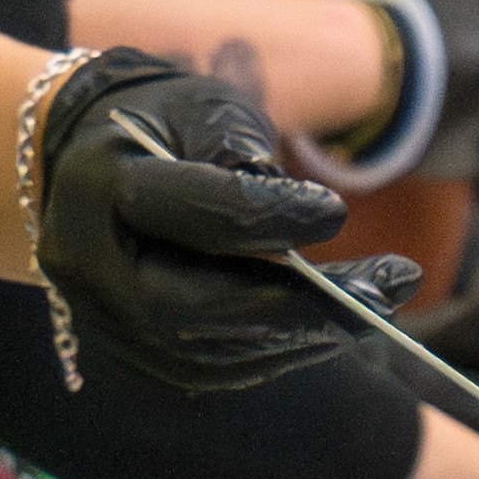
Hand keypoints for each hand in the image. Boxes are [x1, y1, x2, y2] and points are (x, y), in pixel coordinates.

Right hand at [29, 56, 391, 397]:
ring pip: (206, 352)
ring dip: (303, 335)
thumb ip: (246, 160)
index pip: (195, 214)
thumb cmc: (164, 125)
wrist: (92, 166)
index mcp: (100, 187)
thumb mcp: (206, 110)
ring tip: (377, 304)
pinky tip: (330, 324)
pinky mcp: (129, 352)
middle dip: (302, 304)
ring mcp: (103, 320)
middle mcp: (89, 267)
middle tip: (389, 289)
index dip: (273, 217)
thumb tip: (303, 232)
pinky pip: (208, 368)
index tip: (338, 212)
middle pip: (195, 307)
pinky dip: (276, 349)